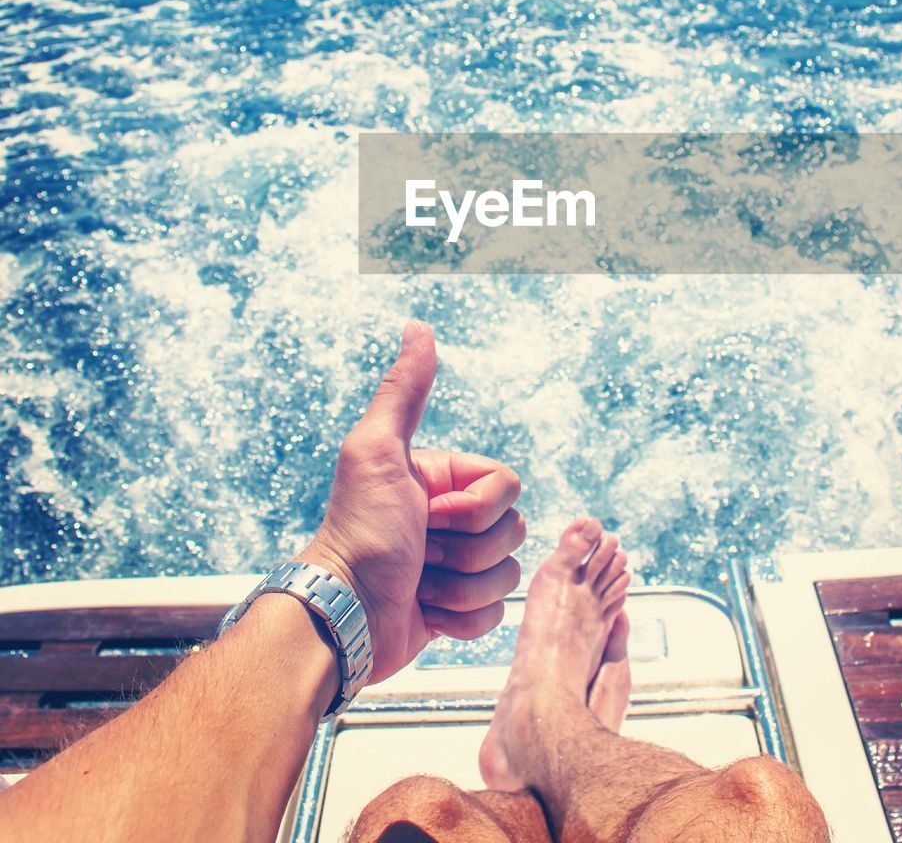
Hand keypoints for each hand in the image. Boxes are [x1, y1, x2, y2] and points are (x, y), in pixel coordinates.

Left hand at [298, 321, 524, 682]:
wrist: (344, 616)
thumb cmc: (359, 533)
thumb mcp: (376, 452)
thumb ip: (403, 391)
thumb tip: (418, 326)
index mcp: (442, 478)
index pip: (507, 485)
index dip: (477, 507)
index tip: (429, 514)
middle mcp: (452, 517)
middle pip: (512, 529)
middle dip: (467, 550)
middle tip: (420, 550)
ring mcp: (456, 565)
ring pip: (507, 574)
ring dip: (460, 587)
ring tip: (417, 583)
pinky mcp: (456, 610)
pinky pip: (494, 614)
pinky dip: (460, 620)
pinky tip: (424, 611)